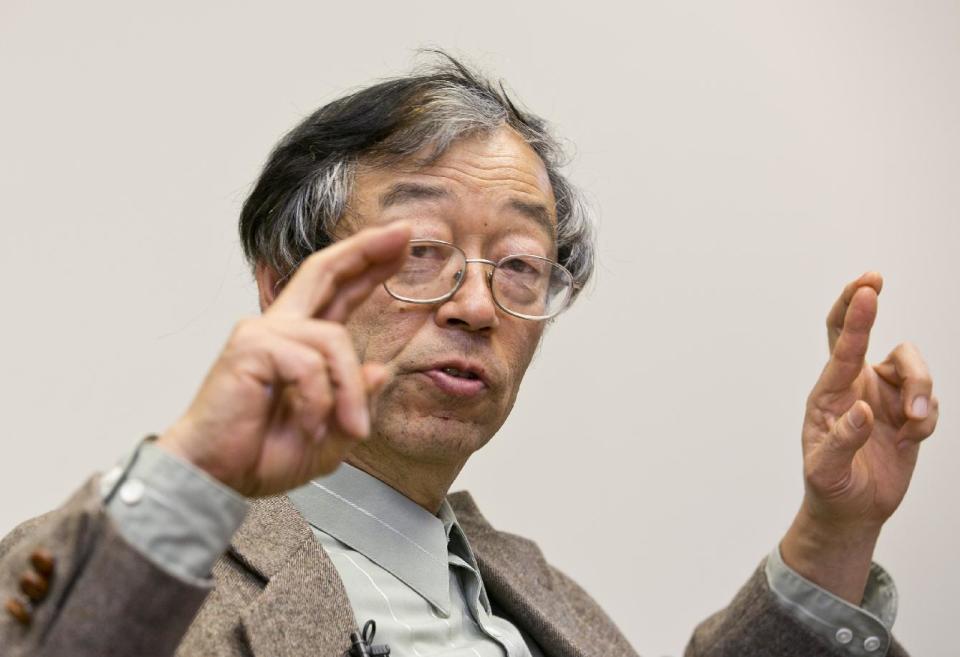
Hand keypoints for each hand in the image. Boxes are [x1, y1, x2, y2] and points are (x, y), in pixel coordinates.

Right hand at [157, 223, 410, 496]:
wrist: (217, 479)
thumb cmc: (262, 456)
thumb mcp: (331, 435)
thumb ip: (356, 401)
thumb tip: (380, 370)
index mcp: (297, 344)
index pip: (336, 292)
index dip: (367, 266)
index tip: (400, 244)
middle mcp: (278, 329)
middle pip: (324, 271)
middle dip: (366, 250)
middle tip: (404, 233)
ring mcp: (262, 335)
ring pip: (334, 341)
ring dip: (350, 392)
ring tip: (350, 430)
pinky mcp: (251, 348)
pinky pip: (310, 366)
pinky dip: (321, 402)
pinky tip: (310, 425)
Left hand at [781, 272, 938, 602]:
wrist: (852, 510)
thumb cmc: (830, 486)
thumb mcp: (827, 470)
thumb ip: (843, 440)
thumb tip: (862, 411)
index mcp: (828, 393)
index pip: (841, 347)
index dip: (856, 318)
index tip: (867, 290)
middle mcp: (854, 385)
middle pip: (860, 332)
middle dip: (864, 303)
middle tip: (874, 278)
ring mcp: (882, 394)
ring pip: (912, 366)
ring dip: (921, 388)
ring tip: (914, 422)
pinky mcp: (907, 410)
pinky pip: (930, 399)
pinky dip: (927, 417)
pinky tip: (912, 438)